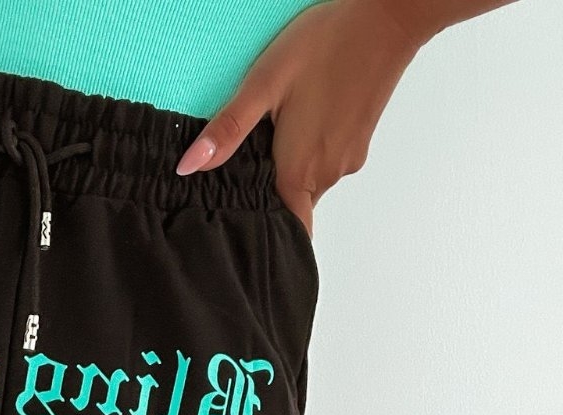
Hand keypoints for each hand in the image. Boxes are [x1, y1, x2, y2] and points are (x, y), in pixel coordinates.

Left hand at [175, 0, 427, 238]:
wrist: (387, 18)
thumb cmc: (326, 45)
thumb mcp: (264, 83)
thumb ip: (228, 130)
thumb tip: (188, 167)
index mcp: (298, 171)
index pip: (284, 230)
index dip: (264, 232)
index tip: (244, 229)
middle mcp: (326, 175)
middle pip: (293, 206)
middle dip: (271, 196)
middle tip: (249, 169)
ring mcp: (347, 159)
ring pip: (310, 183)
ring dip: (291, 169)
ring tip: (277, 135)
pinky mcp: (359, 142)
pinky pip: (327, 162)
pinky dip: (311, 151)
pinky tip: (303, 119)